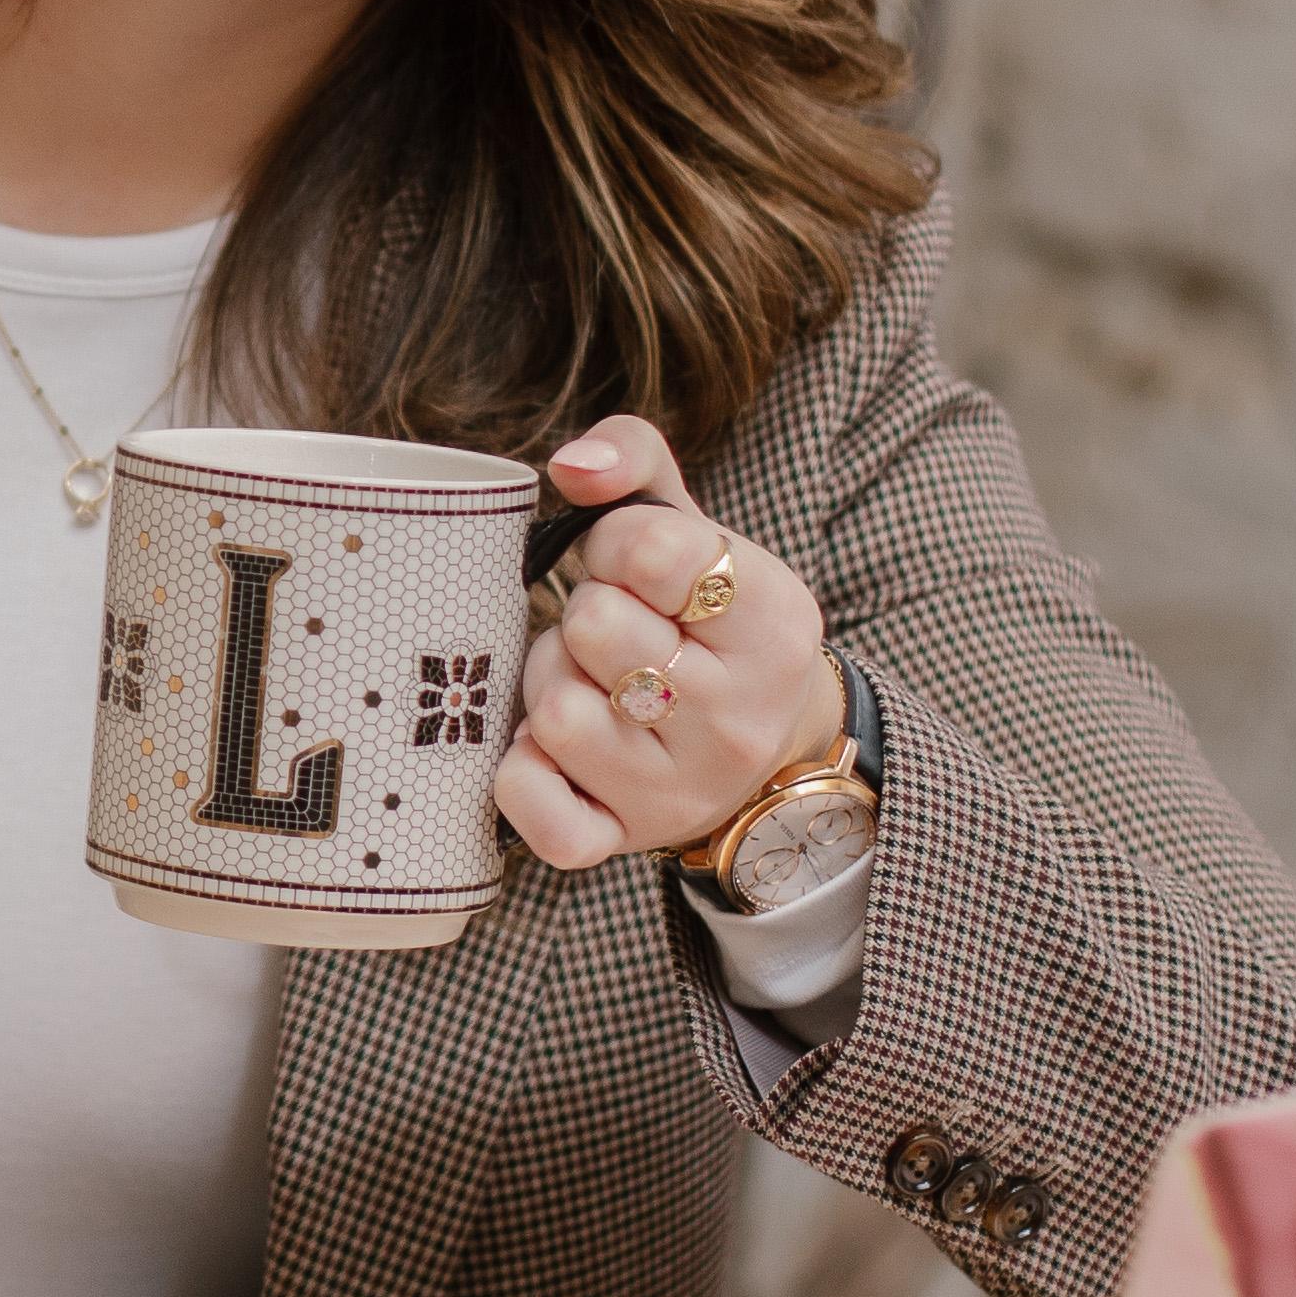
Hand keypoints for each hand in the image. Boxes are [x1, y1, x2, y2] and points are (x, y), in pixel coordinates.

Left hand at [492, 413, 839, 873]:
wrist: (756, 747)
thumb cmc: (702, 618)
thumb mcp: (691, 525)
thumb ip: (632, 458)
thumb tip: (569, 466)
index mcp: (773, 625)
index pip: (653, 552)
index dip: (615, 543)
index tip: (632, 564)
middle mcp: (738, 719)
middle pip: (595, 629)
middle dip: (584, 613)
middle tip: (611, 630)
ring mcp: (680, 790)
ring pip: (556, 713)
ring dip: (550, 682)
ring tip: (589, 681)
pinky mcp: (622, 838)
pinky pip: (537, 808)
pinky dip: (522, 773)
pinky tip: (550, 747)